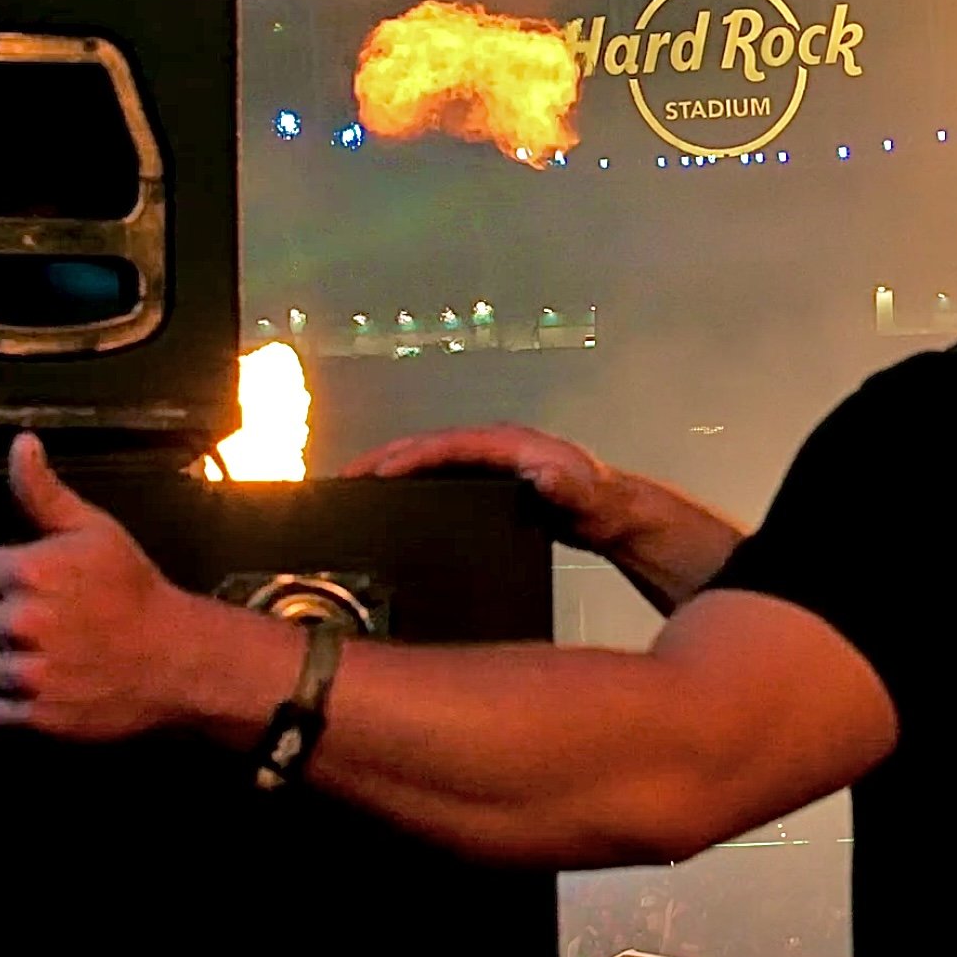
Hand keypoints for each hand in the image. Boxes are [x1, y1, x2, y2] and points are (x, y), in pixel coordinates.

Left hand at [0, 434, 200, 737]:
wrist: (183, 657)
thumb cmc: (137, 592)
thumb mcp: (95, 531)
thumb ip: (44, 492)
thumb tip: (21, 446)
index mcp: (29, 571)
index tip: (10, 591)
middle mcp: (23, 623)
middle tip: (28, 623)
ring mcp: (29, 673)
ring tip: (35, 652)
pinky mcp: (37, 714)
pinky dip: (6, 701)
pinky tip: (39, 680)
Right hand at [342, 424, 638, 553]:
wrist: (612, 512)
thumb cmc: (598, 502)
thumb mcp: (586, 496)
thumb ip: (567, 487)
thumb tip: (544, 475)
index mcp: (510, 444)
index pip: (448, 445)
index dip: (411, 457)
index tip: (378, 473)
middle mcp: (495, 446)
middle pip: (428, 445)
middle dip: (384, 457)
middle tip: (344, 476)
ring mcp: (490, 461)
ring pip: (429, 458)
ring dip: (391, 467)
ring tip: (353, 485)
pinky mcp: (488, 479)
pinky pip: (440, 474)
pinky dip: (411, 481)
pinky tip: (392, 499)